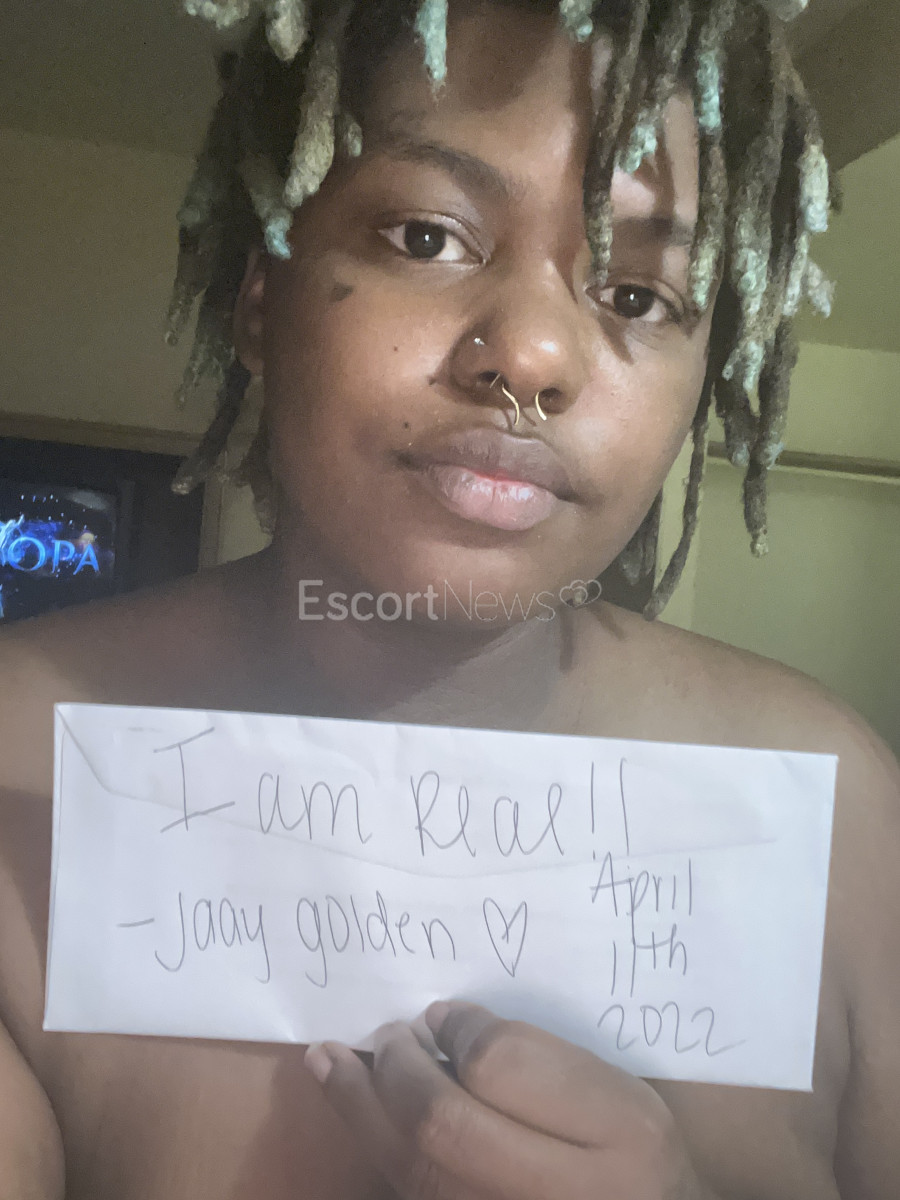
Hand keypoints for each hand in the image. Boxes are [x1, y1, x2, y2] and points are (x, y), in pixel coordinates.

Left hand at [303, 1000, 710, 1199]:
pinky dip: (373, 1145)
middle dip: (397, 1069)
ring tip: (328, 1059)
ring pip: (411, 1169)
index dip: (459, 1032)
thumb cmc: (635, 1153)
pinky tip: (356, 1109)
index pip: (502, 1069)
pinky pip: (408, 1191)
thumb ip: (539, 1054)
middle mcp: (551, 1193)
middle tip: (387, 1032)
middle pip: (442, 1126)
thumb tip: (445, 1026)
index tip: (444, 1014)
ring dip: (359, 1105)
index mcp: (612, 1137)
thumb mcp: (615, 1091)